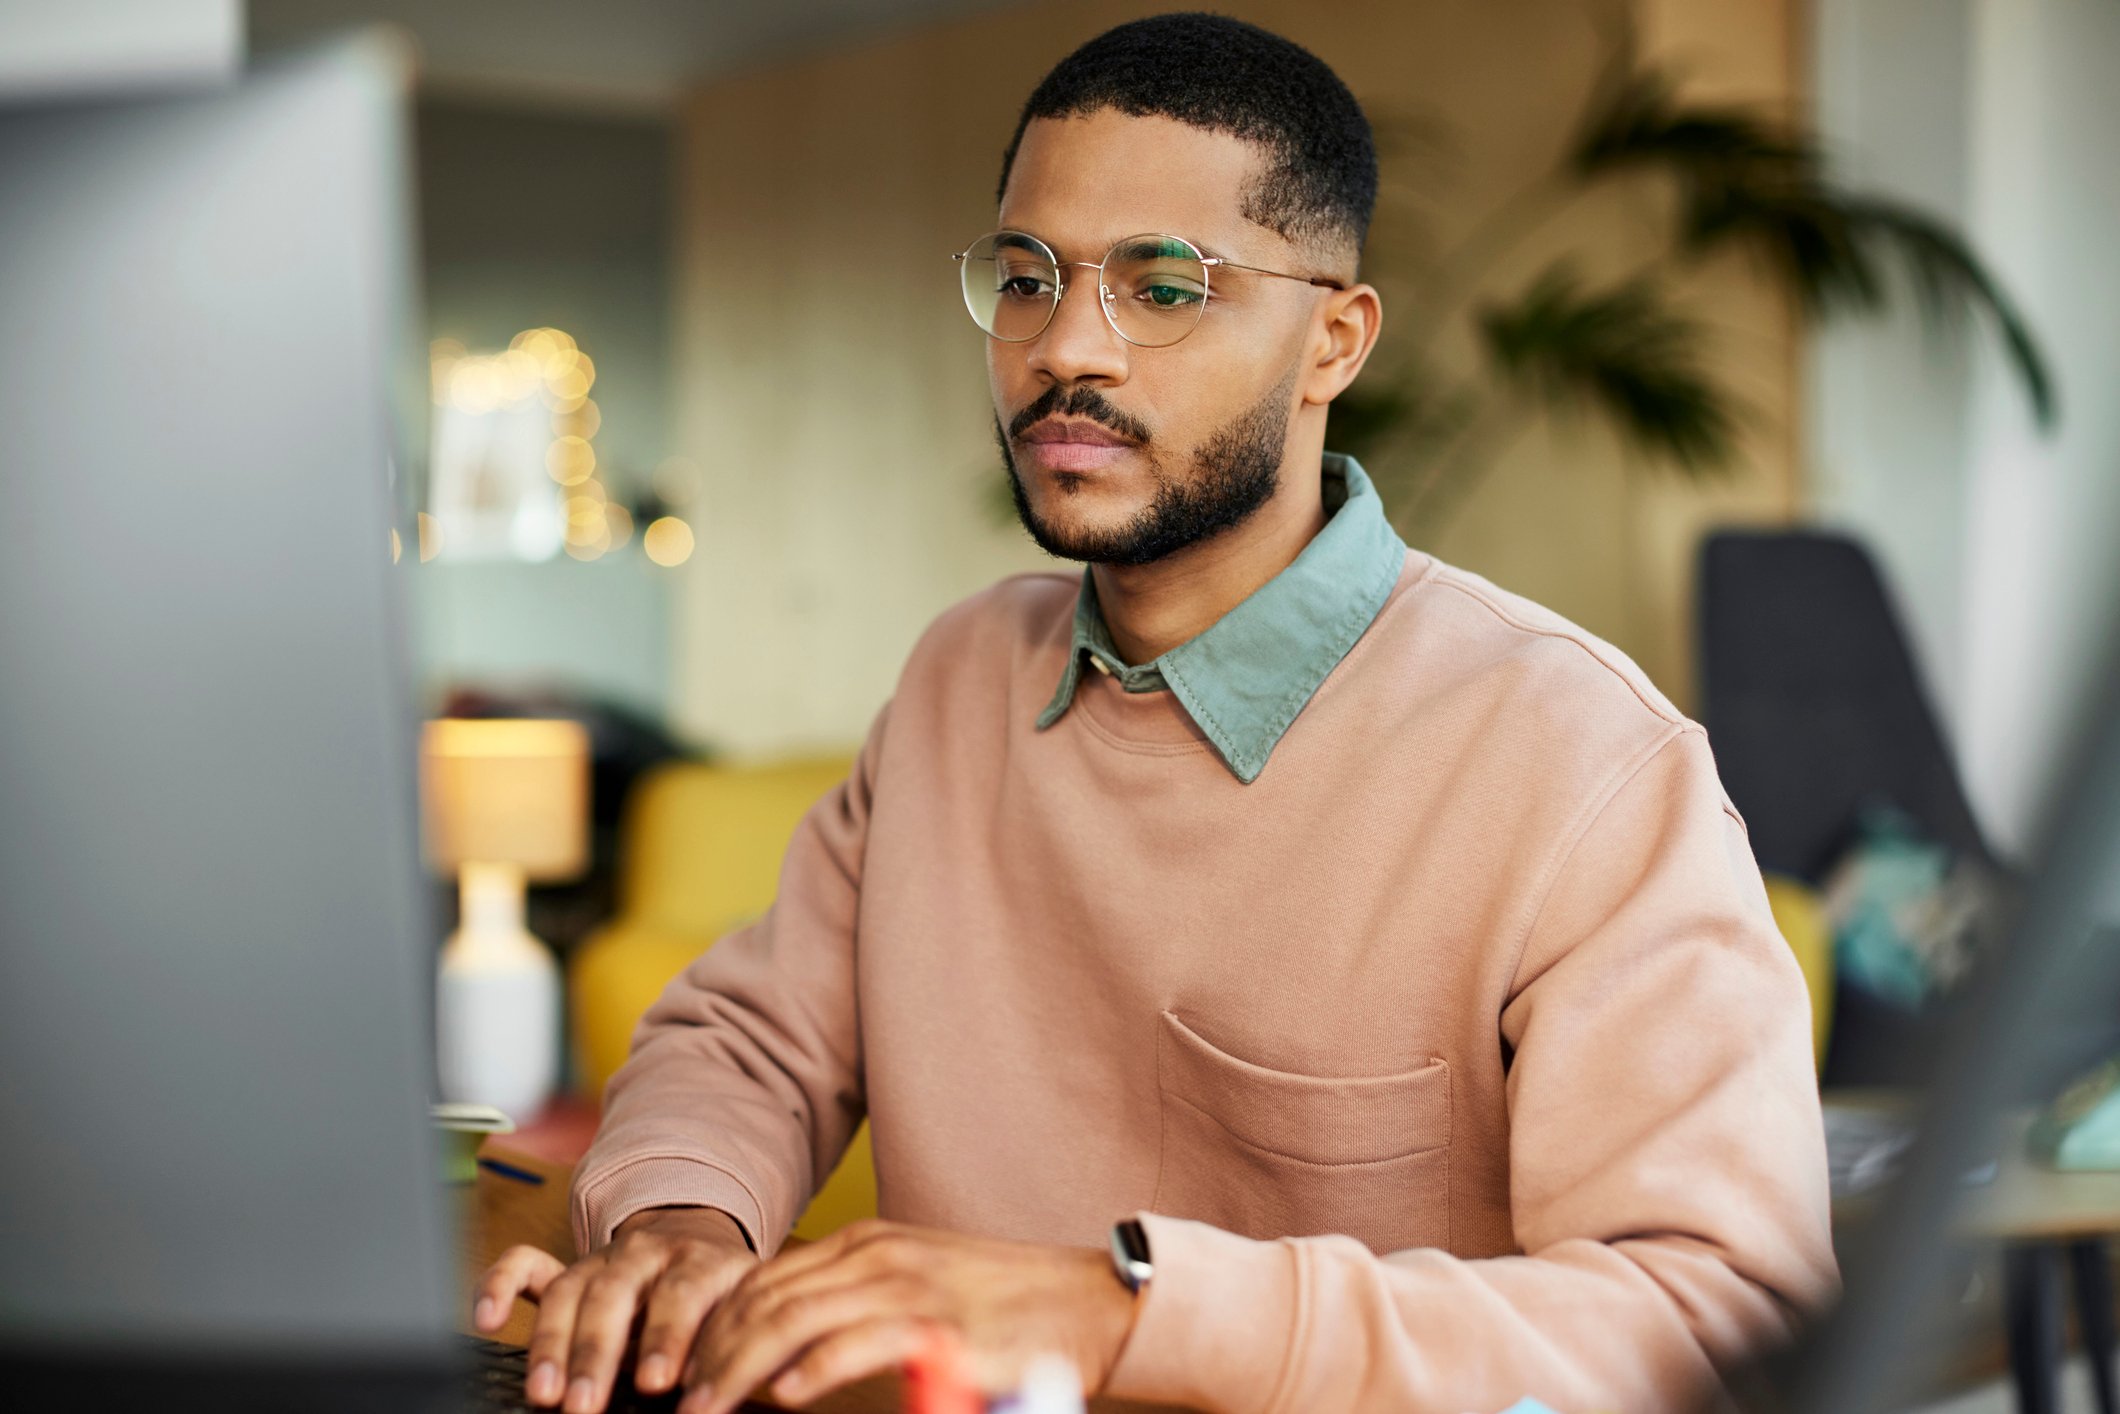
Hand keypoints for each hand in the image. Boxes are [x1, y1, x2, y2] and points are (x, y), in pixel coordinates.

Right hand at [471, 1206, 759, 1411]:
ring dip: (550, 1344)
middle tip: (584, 1405)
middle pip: (613, 1296)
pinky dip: (497, 1284)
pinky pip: (525, 1266)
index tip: (656, 1381)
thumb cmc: (725, 1294)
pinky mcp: (569, 1269)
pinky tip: (483, 1318)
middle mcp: (646, 1255)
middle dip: (595, 1353)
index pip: (680, 1295)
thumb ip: (731, 1344)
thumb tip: (721, 1391)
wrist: (703, 1243)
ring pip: (567, 1291)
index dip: (667, 1337)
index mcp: (699, 1261)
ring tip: (543, 1394)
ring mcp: (602, 1260)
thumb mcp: (743, 1311)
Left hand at [679, 1218, 1136, 1413]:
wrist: (1090, 1302)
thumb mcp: (919, 1288)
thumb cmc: (1007, 1308)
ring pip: (794, 1319)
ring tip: (706, 1406)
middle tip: (673, 1398)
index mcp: (868, 1244)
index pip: (765, 1279)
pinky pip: (856, 1342)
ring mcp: (908, 1285)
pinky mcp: (939, 1325)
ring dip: (739, 1367)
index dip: (712, 1325)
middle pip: (766, 1298)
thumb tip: (788, 1351)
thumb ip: (856, 1305)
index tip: (679, 1369)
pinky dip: (809, 1369)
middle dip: (710, 1351)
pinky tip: (781, 1395)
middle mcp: (879, 1255)